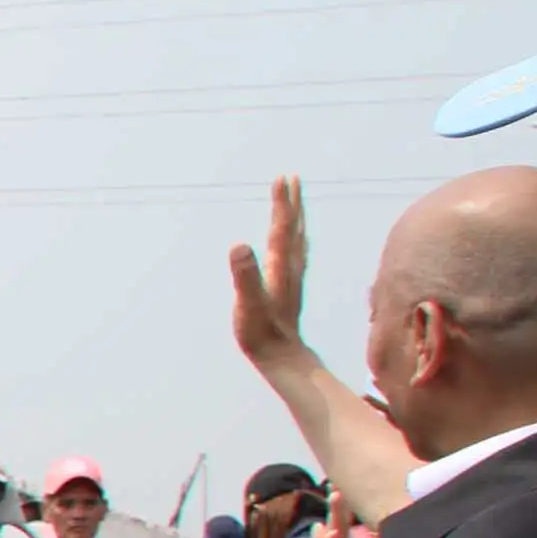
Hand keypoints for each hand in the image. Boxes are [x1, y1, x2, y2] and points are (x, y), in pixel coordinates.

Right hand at [228, 175, 311, 372]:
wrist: (283, 359)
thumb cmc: (261, 334)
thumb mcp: (248, 304)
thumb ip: (245, 276)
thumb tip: (239, 245)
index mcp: (280, 267)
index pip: (281, 228)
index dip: (281, 203)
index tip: (282, 178)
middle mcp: (290, 269)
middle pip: (293, 229)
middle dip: (291, 204)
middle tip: (290, 179)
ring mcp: (292, 279)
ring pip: (297, 241)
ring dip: (295, 219)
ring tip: (294, 203)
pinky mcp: (289, 289)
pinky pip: (296, 255)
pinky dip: (295, 240)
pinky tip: (295, 242)